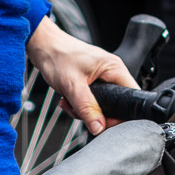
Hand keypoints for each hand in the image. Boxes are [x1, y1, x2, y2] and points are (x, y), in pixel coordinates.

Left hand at [26, 17, 135, 135]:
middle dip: (96, 113)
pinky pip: (91, 100)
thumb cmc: (57, 56)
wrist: (43, 46)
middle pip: (116, 104)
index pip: (131, 97)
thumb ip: (87, 108)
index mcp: (115, 69)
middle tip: (80, 110)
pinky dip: (79, 104)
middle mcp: (112, 72)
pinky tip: (67, 99)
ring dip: (84, 109)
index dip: (121, 113)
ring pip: (101, 105)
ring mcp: (102, 77)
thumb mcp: (72, 86)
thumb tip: (99, 127)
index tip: (105, 122)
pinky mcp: (92, 81)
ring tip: (69, 102)